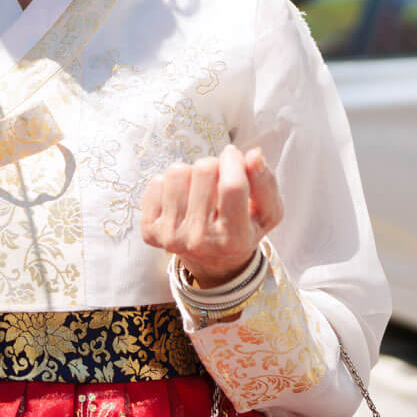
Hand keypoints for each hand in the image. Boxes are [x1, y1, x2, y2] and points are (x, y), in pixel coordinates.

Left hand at [139, 143, 282, 287]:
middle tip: (217, 180)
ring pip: (178, 171)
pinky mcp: (149, 230)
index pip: (232, 186)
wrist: (214, 262)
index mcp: (234, 239)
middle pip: (204, 170)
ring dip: (191, 173)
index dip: (233, 161)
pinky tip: (182, 200)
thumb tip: (254, 154)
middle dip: (214, 165)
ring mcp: (171, 236)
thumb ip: (265, 182)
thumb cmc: (243, 229)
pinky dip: (170, 184)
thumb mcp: (267, 213)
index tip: (233, 156)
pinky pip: (156, 182)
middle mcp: (199, 240)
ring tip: (199, 190)